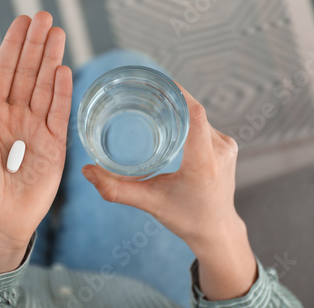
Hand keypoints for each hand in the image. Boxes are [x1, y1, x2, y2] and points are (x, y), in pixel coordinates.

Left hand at [0, 12, 71, 275]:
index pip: (3, 71)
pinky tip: (63, 71)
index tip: (22, 22)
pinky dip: (62, 92)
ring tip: (58, 34)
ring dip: (51, 61)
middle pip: (27, 73)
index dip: (13, 46)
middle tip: (45, 17)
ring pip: (45, 87)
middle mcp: (14, 116)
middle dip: (35, 45)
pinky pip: (59, 113)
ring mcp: (35, 130)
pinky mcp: (54, 146)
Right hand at [82, 84, 256, 299]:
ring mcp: (226, 147)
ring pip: (199, 116)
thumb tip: (87, 171)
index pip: (194, 115)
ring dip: (178, 107)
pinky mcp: (226, 146)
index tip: (156, 83)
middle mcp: (219, 150)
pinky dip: (187, 116)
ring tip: (152, 101)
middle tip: (143, 91)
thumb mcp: (149, 203)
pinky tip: (169, 116)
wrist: (217, 230)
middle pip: (194, 111)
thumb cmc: (186, 218)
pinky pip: (204, 122)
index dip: (178, 93)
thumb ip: (116, 189)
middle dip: (170, 98)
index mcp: (203, 162)